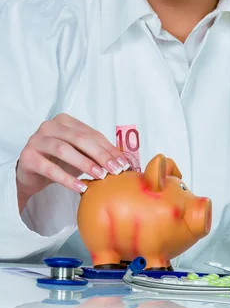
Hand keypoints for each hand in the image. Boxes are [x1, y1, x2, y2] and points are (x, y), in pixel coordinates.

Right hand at [16, 113, 130, 208]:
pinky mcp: (27, 157)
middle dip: (100, 154)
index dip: (108, 148)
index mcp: (65, 121)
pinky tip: (80, 187)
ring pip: (64, 150)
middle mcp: (49, 126)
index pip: (91, 133)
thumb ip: (97, 152)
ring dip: (85, 164)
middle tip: (114, 170)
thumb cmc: (59, 162)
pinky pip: (49, 168)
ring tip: (100, 176)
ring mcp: (36, 140)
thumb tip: (124, 160)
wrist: (31, 175)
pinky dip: (67, 179)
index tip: (123, 163)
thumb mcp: (80, 154)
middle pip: (79, 139)